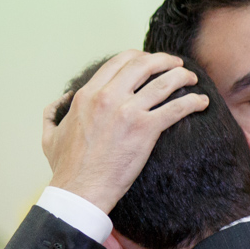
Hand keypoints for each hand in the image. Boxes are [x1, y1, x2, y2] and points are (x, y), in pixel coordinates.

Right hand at [42, 50, 209, 212]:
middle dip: (164, 60)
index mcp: (87, 95)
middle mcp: (107, 98)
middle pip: (144, 64)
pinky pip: (176, 107)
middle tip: (175, 65)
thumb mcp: (49, 137)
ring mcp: (127, 112)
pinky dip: (193, 102)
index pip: (119, 61)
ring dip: (183, 76)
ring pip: (165, 81)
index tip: (150, 63)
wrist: (79, 191)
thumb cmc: (65, 169)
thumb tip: (60, 100)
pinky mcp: (145, 130)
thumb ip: (52, 113)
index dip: (139, 57)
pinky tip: (200, 103)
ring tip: (192, 78)